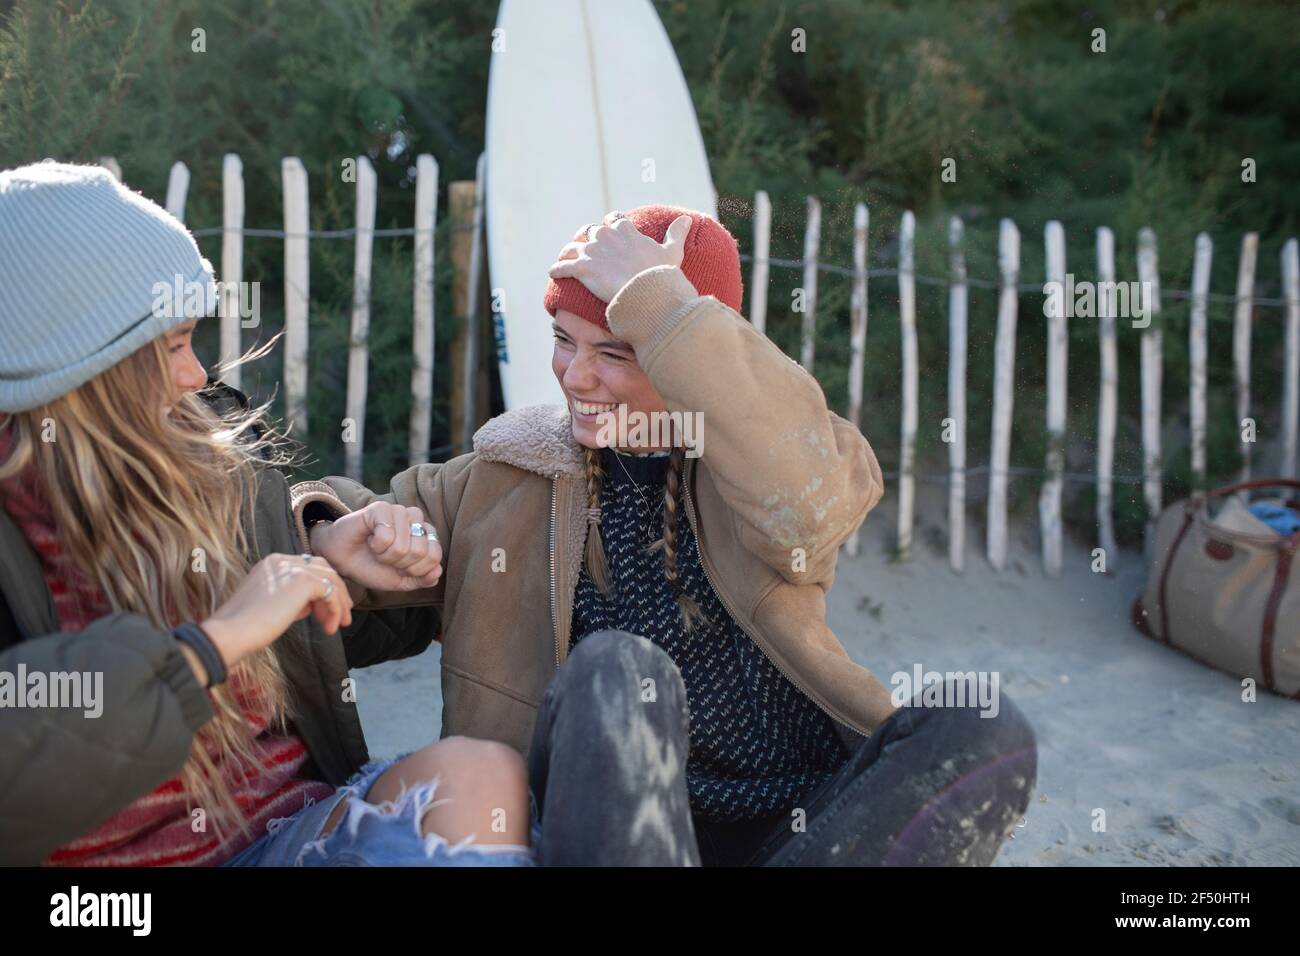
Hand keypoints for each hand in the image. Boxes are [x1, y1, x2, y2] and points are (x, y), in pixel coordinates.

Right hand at [200, 553, 352, 669]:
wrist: (230, 634)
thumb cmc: (245, 628)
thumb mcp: (271, 606)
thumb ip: (291, 598)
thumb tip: (312, 605)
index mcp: (271, 564)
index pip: (307, 568)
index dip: (320, 589)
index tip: (325, 613)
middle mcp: (281, 560)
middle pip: (322, 569)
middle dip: (336, 592)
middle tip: (343, 616)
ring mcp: (292, 568)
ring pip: (330, 579)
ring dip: (338, 603)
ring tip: (338, 625)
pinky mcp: (302, 580)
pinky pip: (330, 592)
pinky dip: (334, 609)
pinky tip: (329, 627)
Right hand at [308, 501, 442, 592]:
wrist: (342, 560)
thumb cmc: (372, 567)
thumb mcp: (401, 580)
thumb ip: (422, 578)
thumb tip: (437, 572)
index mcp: (425, 535)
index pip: (435, 556)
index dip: (415, 570)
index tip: (399, 568)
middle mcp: (416, 520)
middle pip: (420, 551)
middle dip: (399, 563)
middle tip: (385, 557)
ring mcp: (400, 511)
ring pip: (404, 545)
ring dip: (386, 555)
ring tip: (377, 548)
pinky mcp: (382, 508)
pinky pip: (387, 535)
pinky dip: (376, 545)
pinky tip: (369, 538)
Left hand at [547, 211, 691, 301]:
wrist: (646, 291)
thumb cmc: (659, 273)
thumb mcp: (671, 251)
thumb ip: (676, 233)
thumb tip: (687, 218)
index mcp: (624, 229)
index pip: (612, 219)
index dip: (609, 225)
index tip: (609, 231)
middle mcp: (604, 236)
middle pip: (588, 231)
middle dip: (586, 238)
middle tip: (584, 247)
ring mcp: (591, 251)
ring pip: (572, 247)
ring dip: (567, 252)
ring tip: (564, 258)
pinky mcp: (581, 269)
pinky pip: (563, 267)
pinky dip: (557, 269)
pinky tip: (553, 273)